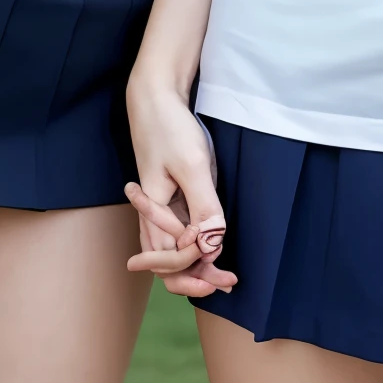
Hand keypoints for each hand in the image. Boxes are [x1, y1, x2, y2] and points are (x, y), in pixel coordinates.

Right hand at [124, 81, 236, 297]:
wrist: (155, 98)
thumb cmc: (169, 128)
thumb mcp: (192, 164)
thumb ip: (203, 204)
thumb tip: (214, 242)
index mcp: (153, 213)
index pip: (170, 260)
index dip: (195, 264)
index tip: (220, 257)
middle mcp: (154, 217)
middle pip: (168, 265)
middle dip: (196, 279)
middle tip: (229, 283)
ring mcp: (162, 209)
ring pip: (174, 253)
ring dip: (197, 267)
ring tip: (226, 278)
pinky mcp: (171, 198)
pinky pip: (180, 233)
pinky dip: (197, 247)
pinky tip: (215, 249)